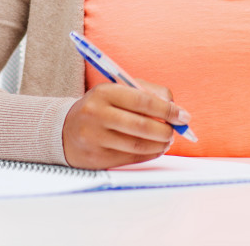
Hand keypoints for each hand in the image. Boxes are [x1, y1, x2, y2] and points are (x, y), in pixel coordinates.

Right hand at [62, 79, 190, 169]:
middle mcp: (96, 115)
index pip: (143, 101)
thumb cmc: (102, 107)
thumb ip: (149, 93)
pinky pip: (131, 158)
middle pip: (142, 126)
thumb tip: (176, 108)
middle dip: (166, 130)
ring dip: (160, 144)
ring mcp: (94, 138)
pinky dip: (149, 154)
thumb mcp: (119, 90)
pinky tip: (155, 149)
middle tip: (175, 131)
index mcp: (104, 92)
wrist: (66, 130)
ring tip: (166, 140)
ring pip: (138, 145)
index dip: (168, 110)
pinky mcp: (96, 158)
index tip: (183, 116)